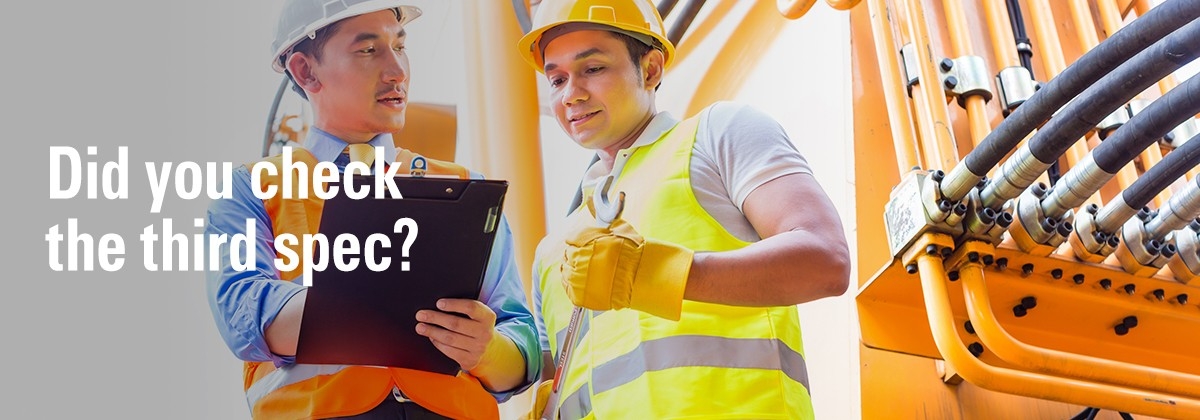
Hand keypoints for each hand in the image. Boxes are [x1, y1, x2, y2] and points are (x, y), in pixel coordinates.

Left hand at [415, 299, 504, 371]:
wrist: (489, 348)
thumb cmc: (476, 326)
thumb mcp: (477, 314)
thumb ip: (464, 308)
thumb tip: (438, 305)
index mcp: (488, 317)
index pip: (470, 308)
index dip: (453, 304)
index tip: (438, 303)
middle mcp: (485, 333)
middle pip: (456, 324)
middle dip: (435, 318)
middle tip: (421, 315)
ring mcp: (478, 348)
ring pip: (450, 338)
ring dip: (432, 332)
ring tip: (420, 327)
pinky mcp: (470, 360)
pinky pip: (449, 351)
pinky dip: (437, 343)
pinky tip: (431, 337)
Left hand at [560, 205, 694, 319]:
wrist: (639, 277)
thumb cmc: (633, 253)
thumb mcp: (619, 228)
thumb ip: (605, 220)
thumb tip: (596, 201)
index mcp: (582, 241)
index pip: (571, 240)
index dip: (579, 244)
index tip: (586, 248)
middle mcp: (575, 259)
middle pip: (567, 257)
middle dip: (577, 257)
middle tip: (591, 262)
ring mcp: (575, 279)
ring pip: (567, 273)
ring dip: (576, 272)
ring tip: (592, 274)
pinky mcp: (577, 295)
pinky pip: (570, 290)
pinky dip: (577, 287)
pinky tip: (590, 285)